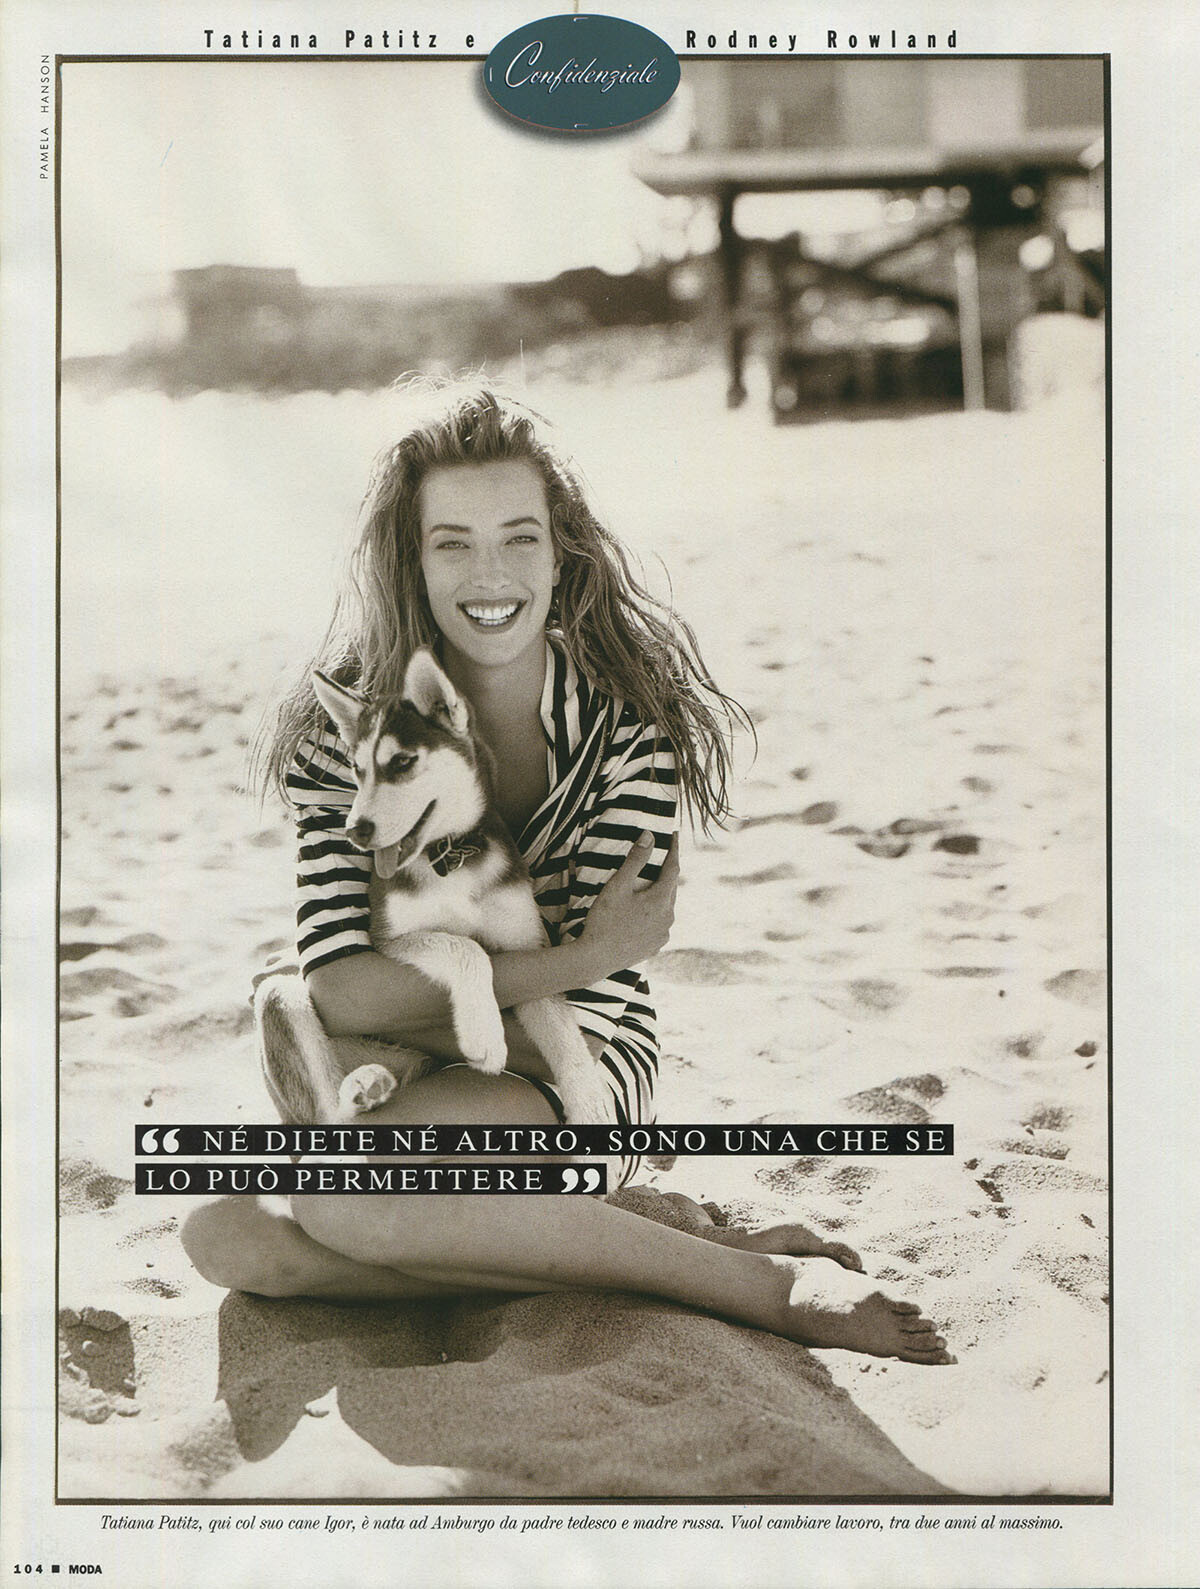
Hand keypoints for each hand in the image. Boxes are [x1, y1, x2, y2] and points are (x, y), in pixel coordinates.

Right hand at [579, 832, 678, 975]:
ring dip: (661, 894)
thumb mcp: (618, 885)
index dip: (674, 850)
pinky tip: (644, 913)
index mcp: (661, 900)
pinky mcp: (654, 947)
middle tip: (662, 858)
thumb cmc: (604, 920)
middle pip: (671, 888)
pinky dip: (654, 914)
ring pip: (666, 908)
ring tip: (651, 886)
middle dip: (666, 872)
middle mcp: (668, 918)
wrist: (595, 959)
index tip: (674, 835)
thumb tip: (649, 836)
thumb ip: (635, 859)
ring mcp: (662, 935)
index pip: (673, 868)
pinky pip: (659, 925)